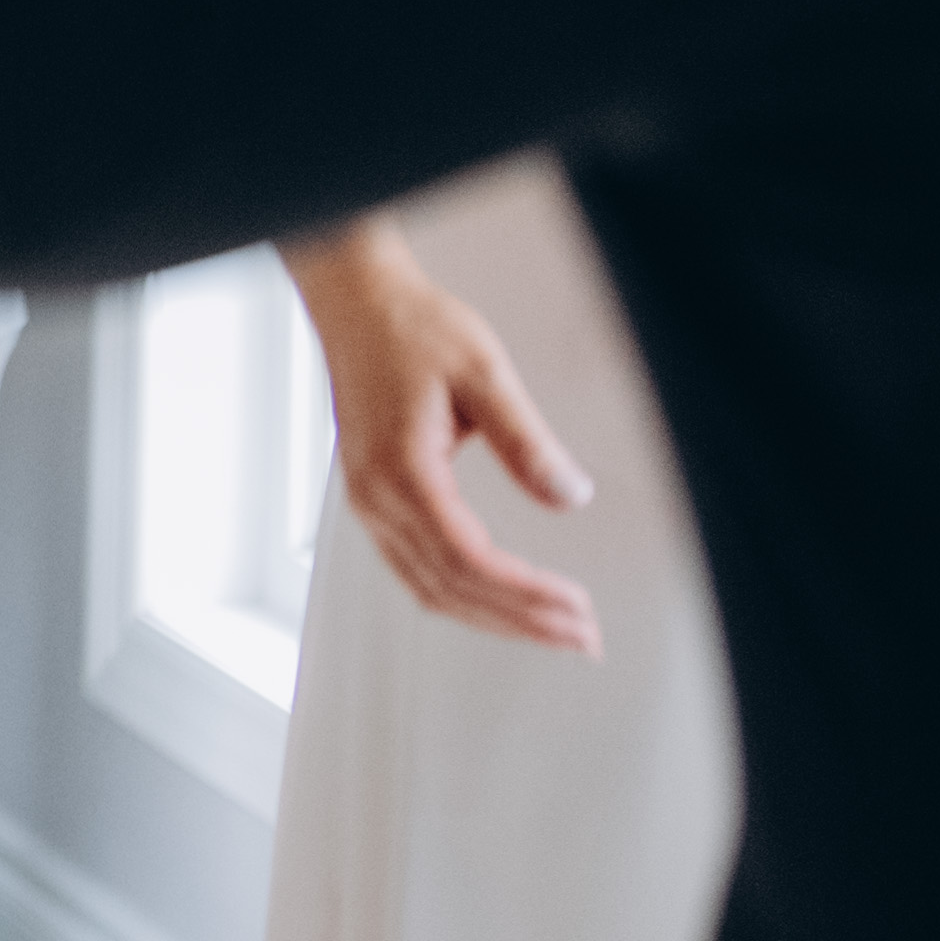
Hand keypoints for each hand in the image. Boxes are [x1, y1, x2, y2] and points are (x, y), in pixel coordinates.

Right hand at [285, 218, 599, 653]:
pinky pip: (414, 569)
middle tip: (582, 636)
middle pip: (450, 588)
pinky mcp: (372, 497)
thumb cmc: (413, 329)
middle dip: (520, 621)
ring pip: (429, 588)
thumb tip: (570, 497)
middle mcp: (375, 497)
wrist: (357, 304)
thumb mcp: (484, 373)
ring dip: (493, 618)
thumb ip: (527, 441)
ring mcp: (368, 502)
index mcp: (401, 471)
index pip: (469, 559)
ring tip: (550, 629)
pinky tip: (496, 600)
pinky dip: (461, 596)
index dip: (526, 594)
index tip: (576, 608)